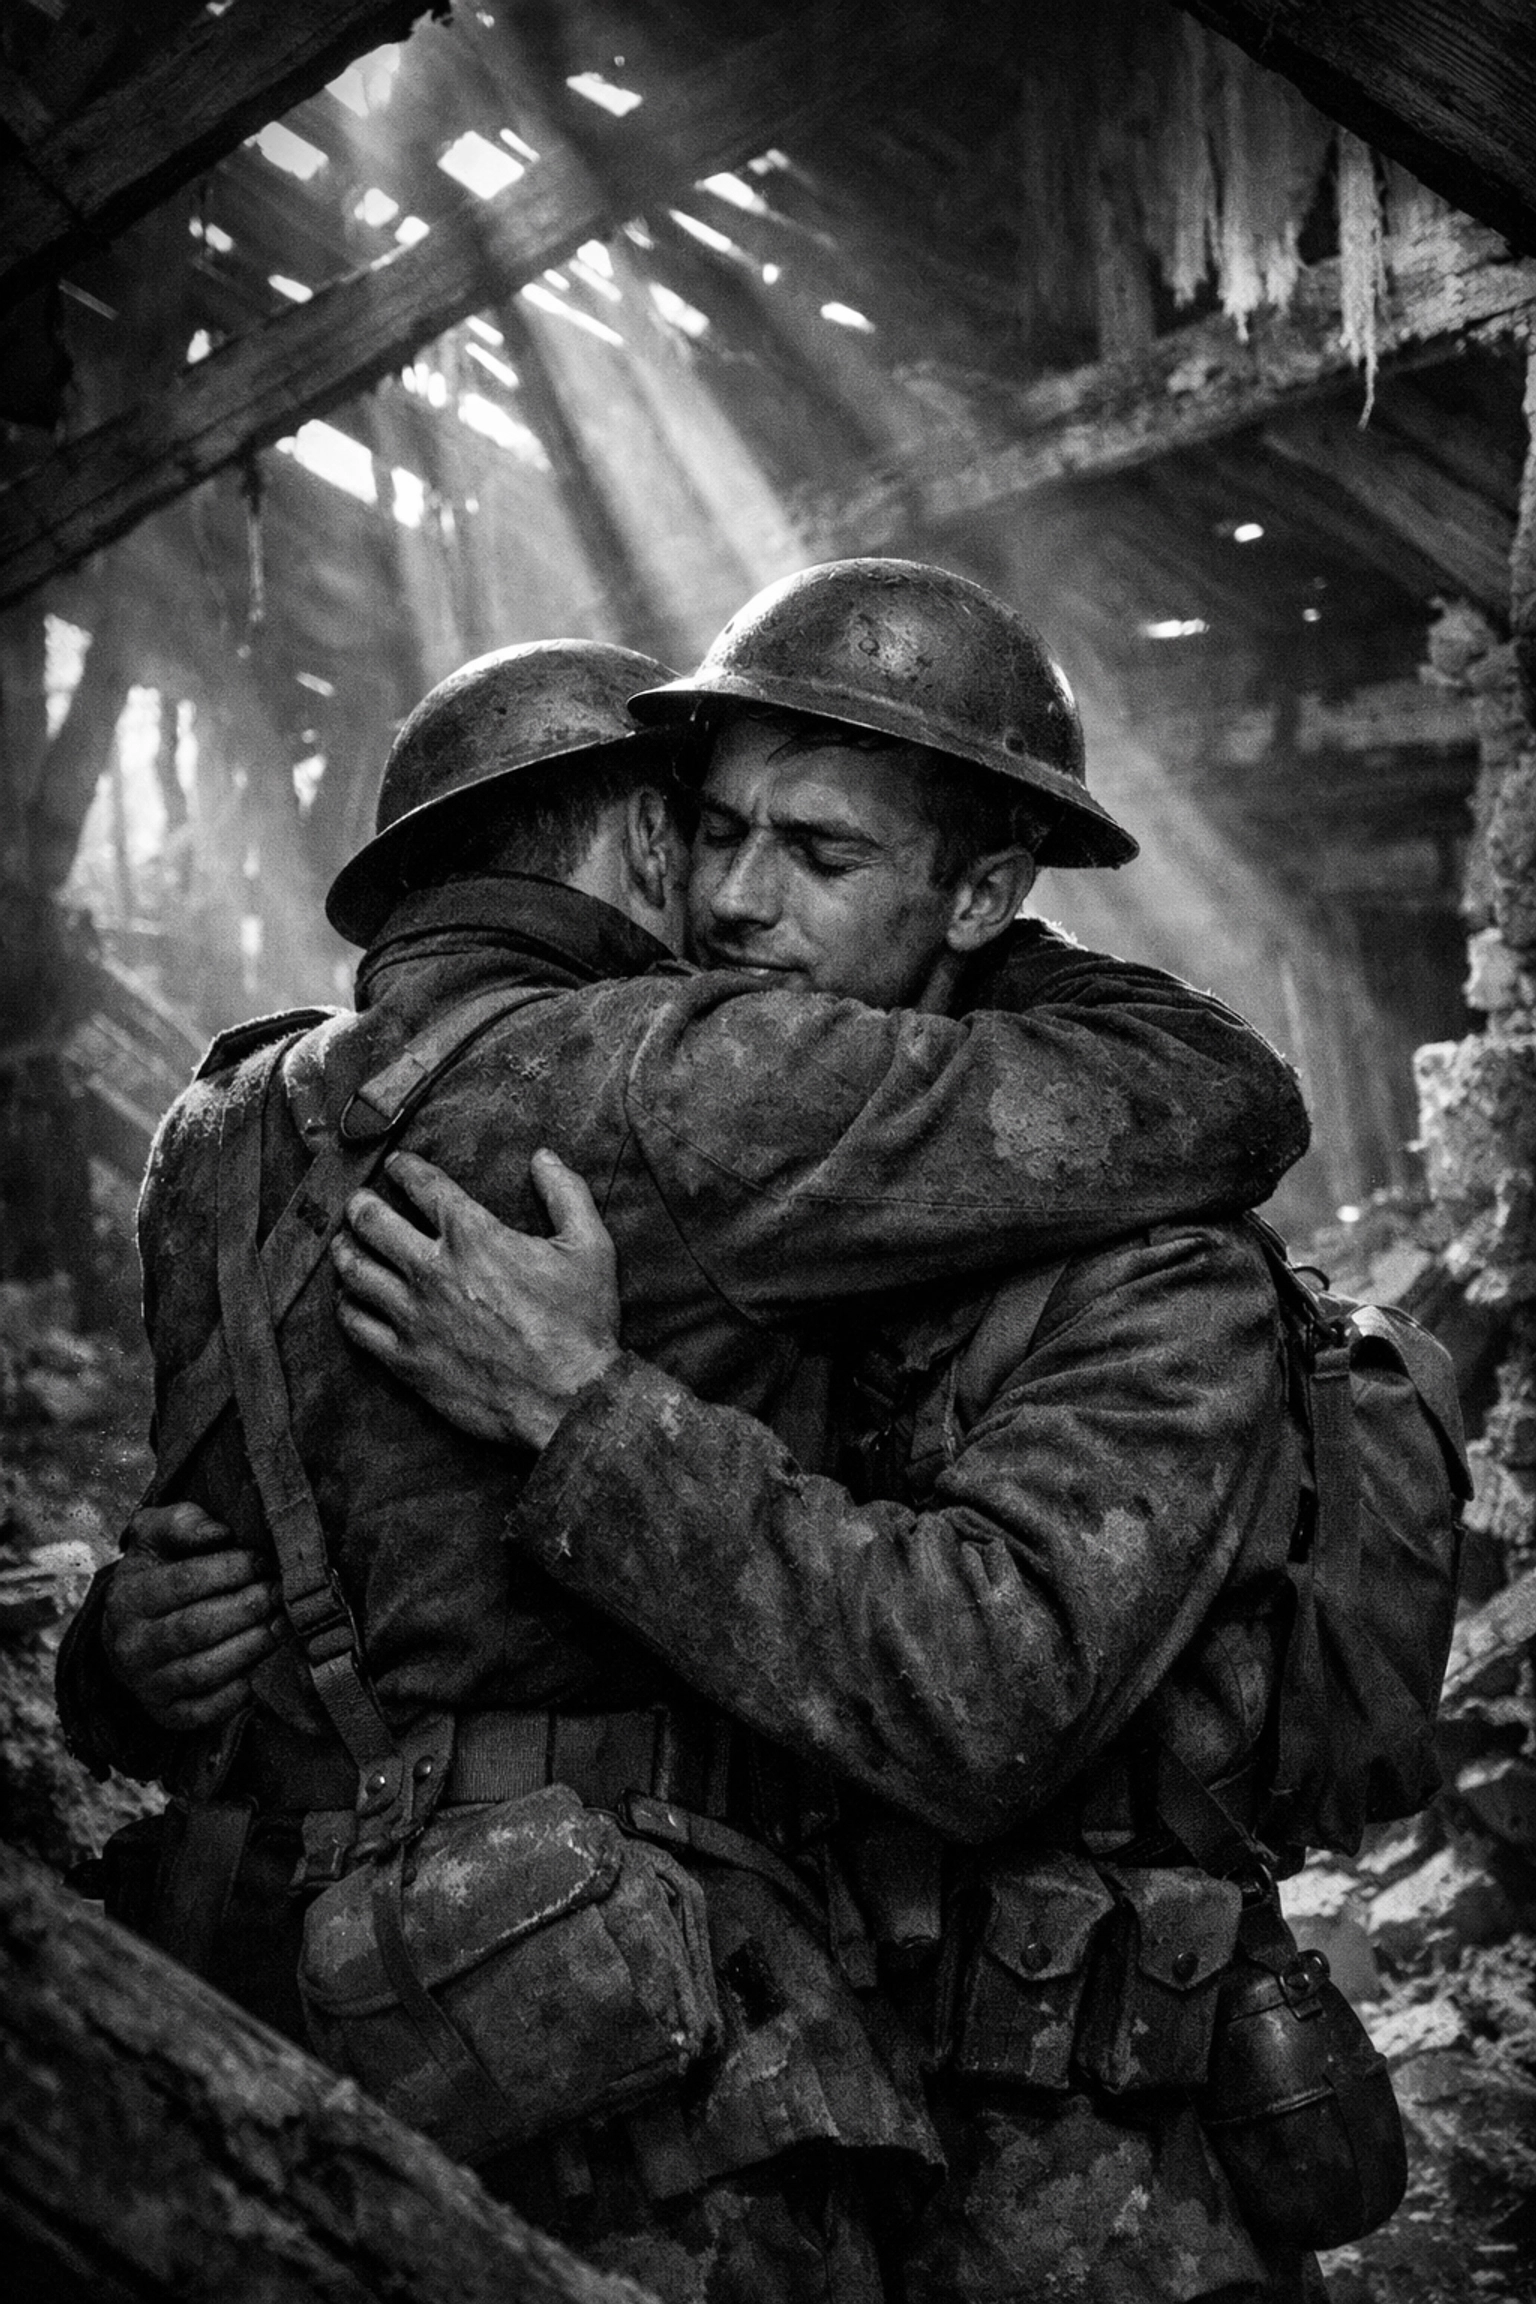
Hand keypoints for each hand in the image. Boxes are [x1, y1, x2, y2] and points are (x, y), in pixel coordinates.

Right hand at [104, 1503, 278, 1732]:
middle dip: (248, 1608)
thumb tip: (220, 1533)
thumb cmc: (159, 1573)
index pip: (183, 1583)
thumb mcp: (158, 1536)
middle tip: (280, 1593)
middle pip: (196, 1628)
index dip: (230, 1570)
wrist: (132, 1630)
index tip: (263, 1561)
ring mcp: (147, 1684)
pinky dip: (237, 1694)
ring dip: (250, 1647)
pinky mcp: (168, 1714)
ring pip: (204, 1670)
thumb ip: (184, 1522)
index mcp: (127, 1597)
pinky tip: (261, 1668)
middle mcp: (129, 1646)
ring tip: (281, 1625)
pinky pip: (205, 1711)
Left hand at [332, 1148, 621, 1450]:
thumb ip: (566, 1194)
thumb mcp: (591, 1247)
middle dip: (360, 1205)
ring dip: (345, 1250)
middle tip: (357, 1201)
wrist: (566, 1399)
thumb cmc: (581, 1322)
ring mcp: (412, 1316)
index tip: (396, 1164)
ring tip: (344, 1244)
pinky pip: (357, 1326)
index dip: (404, 1168)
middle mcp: (431, 1270)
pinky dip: (347, 1306)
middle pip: (372, 1223)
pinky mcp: (405, 1358)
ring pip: (355, 1272)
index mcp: (474, 1236)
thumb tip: (544, 1157)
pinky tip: (350, 1300)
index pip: (423, 1185)